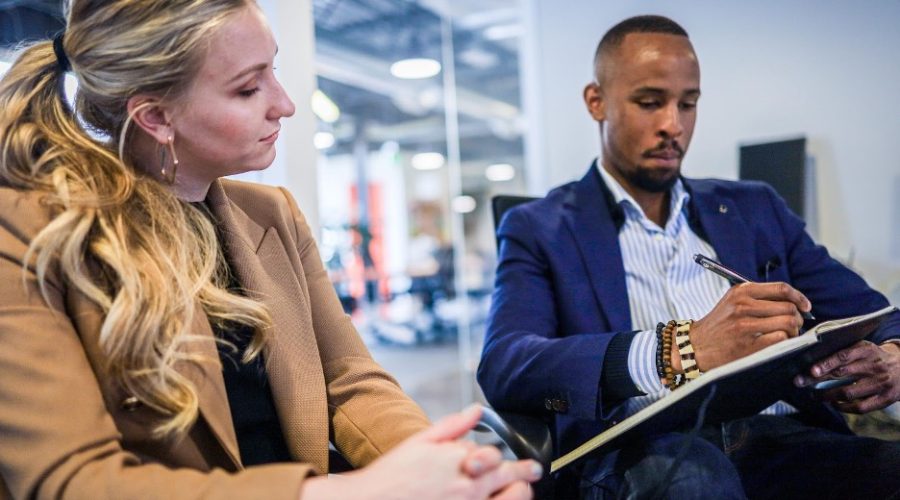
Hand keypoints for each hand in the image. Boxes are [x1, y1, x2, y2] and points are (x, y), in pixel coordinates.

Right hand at [303, 405, 540, 499]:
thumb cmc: (392, 476)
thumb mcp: (420, 442)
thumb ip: (452, 426)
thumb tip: (475, 410)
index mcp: (457, 460)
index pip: (490, 453)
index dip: (494, 454)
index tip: (498, 455)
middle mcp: (466, 485)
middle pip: (507, 474)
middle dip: (524, 470)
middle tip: (532, 469)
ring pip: (509, 498)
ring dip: (519, 491)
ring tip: (522, 489)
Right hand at [686, 282, 809, 370]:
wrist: (696, 345)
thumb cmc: (720, 324)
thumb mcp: (733, 301)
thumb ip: (759, 297)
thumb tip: (794, 302)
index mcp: (741, 291)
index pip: (781, 289)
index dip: (799, 297)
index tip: (805, 306)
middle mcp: (743, 306)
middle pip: (788, 307)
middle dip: (797, 317)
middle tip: (794, 324)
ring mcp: (745, 325)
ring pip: (788, 322)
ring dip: (793, 330)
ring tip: (787, 334)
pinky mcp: (748, 344)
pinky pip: (781, 339)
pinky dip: (785, 341)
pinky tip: (778, 343)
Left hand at [794, 341, 899, 412]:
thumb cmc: (876, 357)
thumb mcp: (864, 347)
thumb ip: (844, 350)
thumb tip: (814, 355)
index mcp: (867, 350)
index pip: (844, 356)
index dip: (827, 363)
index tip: (811, 370)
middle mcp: (874, 366)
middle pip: (841, 374)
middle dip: (816, 379)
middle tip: (799, 381)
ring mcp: (881, 384)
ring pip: (849, 392)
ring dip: (827, 395)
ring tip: (815, 395)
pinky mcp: (886, 398)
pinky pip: (861, 407)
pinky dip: (844, 407)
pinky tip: (834, 404)